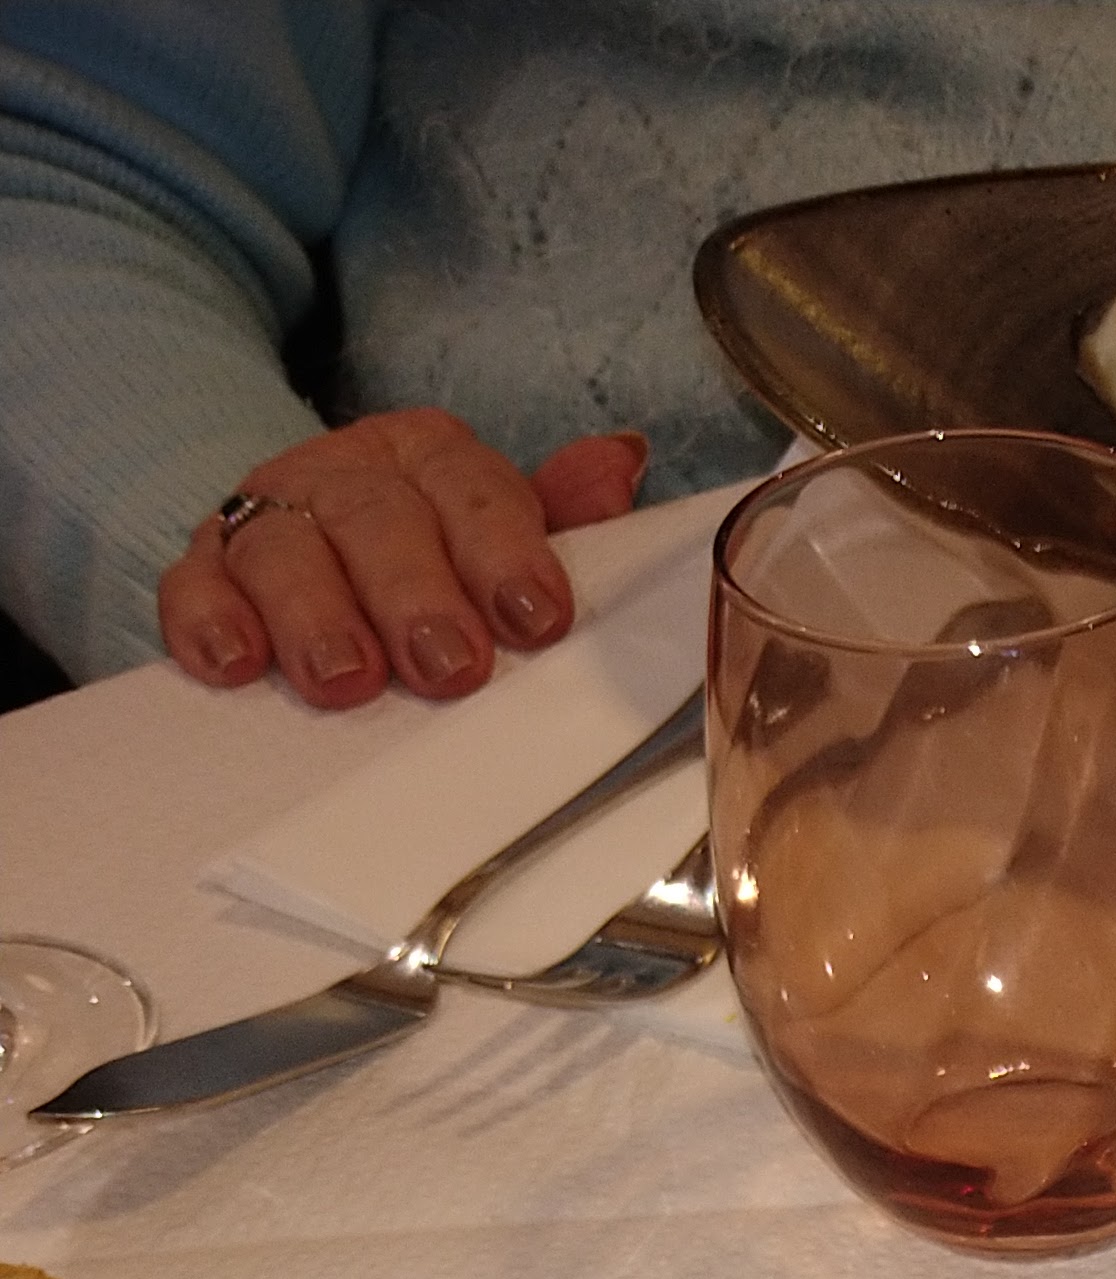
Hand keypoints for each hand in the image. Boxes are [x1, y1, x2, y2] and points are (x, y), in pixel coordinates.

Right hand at [159, 411, 648, 709]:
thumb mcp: (499, 527)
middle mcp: (345, 477)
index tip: (535, 617)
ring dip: (316, 617)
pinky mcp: (207, 571)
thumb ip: (557, 512)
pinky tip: (235, 663)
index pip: (470, 490)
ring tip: (346, 679)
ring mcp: (269, 520)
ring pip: (284, 553)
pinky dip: (208, 623)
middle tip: (449, 666)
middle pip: (376, 521)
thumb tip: (619, 464)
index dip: (505, 550)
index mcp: (428, 460)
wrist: (315, 536)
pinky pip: (193, 587)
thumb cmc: (432, 551)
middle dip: (415, 595)